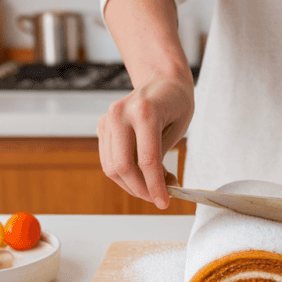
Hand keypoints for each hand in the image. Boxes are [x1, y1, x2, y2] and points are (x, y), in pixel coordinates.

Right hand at [97, 74, 193, 207]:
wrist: (161, 79)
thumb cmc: (175, 102)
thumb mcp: (178, 128)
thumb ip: (163, 157)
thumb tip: (158, 188)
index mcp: (144, 111)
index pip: (147, 160)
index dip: (155, 186)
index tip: (164, 202)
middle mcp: (120, 114)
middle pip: (123, 167)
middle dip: (140, 189)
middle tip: (157, 198)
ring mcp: (108, 119)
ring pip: (112, 167)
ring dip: (131, 185)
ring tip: (151, 186)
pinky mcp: (102, 126)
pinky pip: (109, 160)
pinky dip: (123, 174)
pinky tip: (140, 175)